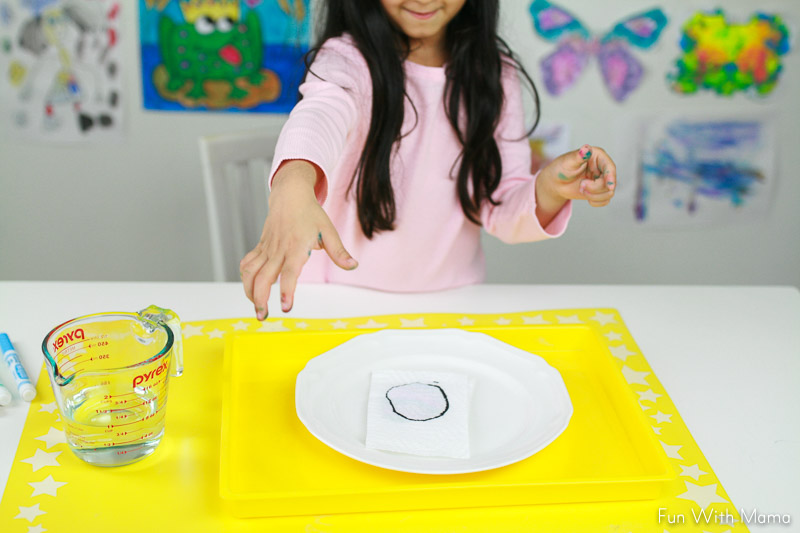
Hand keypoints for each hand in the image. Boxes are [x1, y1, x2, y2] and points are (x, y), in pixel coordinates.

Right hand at [239, 160, 356, 318]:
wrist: (290, 195)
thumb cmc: (311, 214)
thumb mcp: (328, 231)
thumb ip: (339, 252)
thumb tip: (353, 266)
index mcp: (296, 247)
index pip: (289, 273)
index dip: (286, 291)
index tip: (285, 307)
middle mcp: (278, 250)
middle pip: (264, 278)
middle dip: (260, 299)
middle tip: (263, 318)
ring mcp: (267, 249)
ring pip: (251, 273)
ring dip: (250, 292)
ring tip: (256, 309)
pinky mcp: (260, 247)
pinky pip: (248, 264)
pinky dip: (245, 278)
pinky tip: (250, 290)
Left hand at [536, 144, 616, 224]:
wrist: (556, 182)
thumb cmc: (561, 168)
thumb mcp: (568, 161)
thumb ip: (579, 156)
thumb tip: (586, 148)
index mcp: (598, 157)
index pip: (610, 167)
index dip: (611, 177)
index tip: (610, 186)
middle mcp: (603, 168)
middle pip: (610, 183)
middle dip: (595, 188)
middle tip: (581, 185)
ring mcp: (602, 180)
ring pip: (609, 193)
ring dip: (594, 195)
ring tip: (581, 189)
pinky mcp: (599, 191)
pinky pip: (605, 200)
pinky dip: (596, 202)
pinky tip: (586, 196)